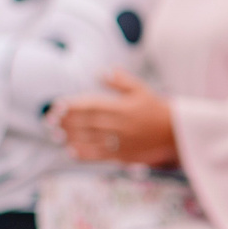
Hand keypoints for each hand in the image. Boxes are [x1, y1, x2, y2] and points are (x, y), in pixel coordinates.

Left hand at [55, 71, 178, 165]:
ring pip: (90, 139)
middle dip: (67, 121)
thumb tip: (101, 72)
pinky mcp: (123, 155)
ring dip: (70, 136)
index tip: (58, 105)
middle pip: (87, 123)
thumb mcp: (141, 90)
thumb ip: (121, 81)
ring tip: (55, 134)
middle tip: (50, 119)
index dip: (73, 106)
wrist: (177, 133)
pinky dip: (83, 154)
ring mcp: (121, 142)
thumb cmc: (157, 109)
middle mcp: (120, 125)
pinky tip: (70, 151)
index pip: (92, 106)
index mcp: (123, 108)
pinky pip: (99, 155)